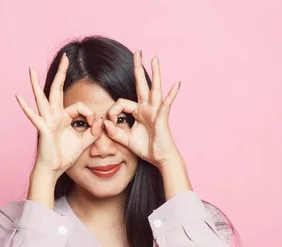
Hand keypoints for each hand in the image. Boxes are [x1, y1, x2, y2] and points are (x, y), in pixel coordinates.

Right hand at [15, 53, 103, 178]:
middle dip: (62, 73)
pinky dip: (26, 107)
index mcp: (63, 117)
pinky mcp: (42, 129)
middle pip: (57, 90)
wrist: (53, 169)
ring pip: (42, 98)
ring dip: (36, 83)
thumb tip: (100, 122)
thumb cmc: (65, 156)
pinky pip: (34, 116)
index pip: (79, 107)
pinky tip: (19, 97)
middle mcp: (53, 115)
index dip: (89, 114)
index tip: (94, 125)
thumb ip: (93, 132)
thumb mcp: (83, 142)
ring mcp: (46, 121)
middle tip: (65, 57)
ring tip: (31, 69)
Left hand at [103, 50, 181, 168]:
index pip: (121, 103)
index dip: (112, 112)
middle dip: (138, 67)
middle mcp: (148, 108)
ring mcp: (156, 111)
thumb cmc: (147, 148)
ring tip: (155, 59)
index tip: (109, 123)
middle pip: (142, 84)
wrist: (161, 159)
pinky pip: (167, 104)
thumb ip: (114, 132)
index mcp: (139, 112)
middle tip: (138, 51)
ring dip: (155, 73)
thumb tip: (104, 123)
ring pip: (155, 88)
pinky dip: (172, 94)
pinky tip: (176, 84)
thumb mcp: (126, 140)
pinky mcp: (162, 117)